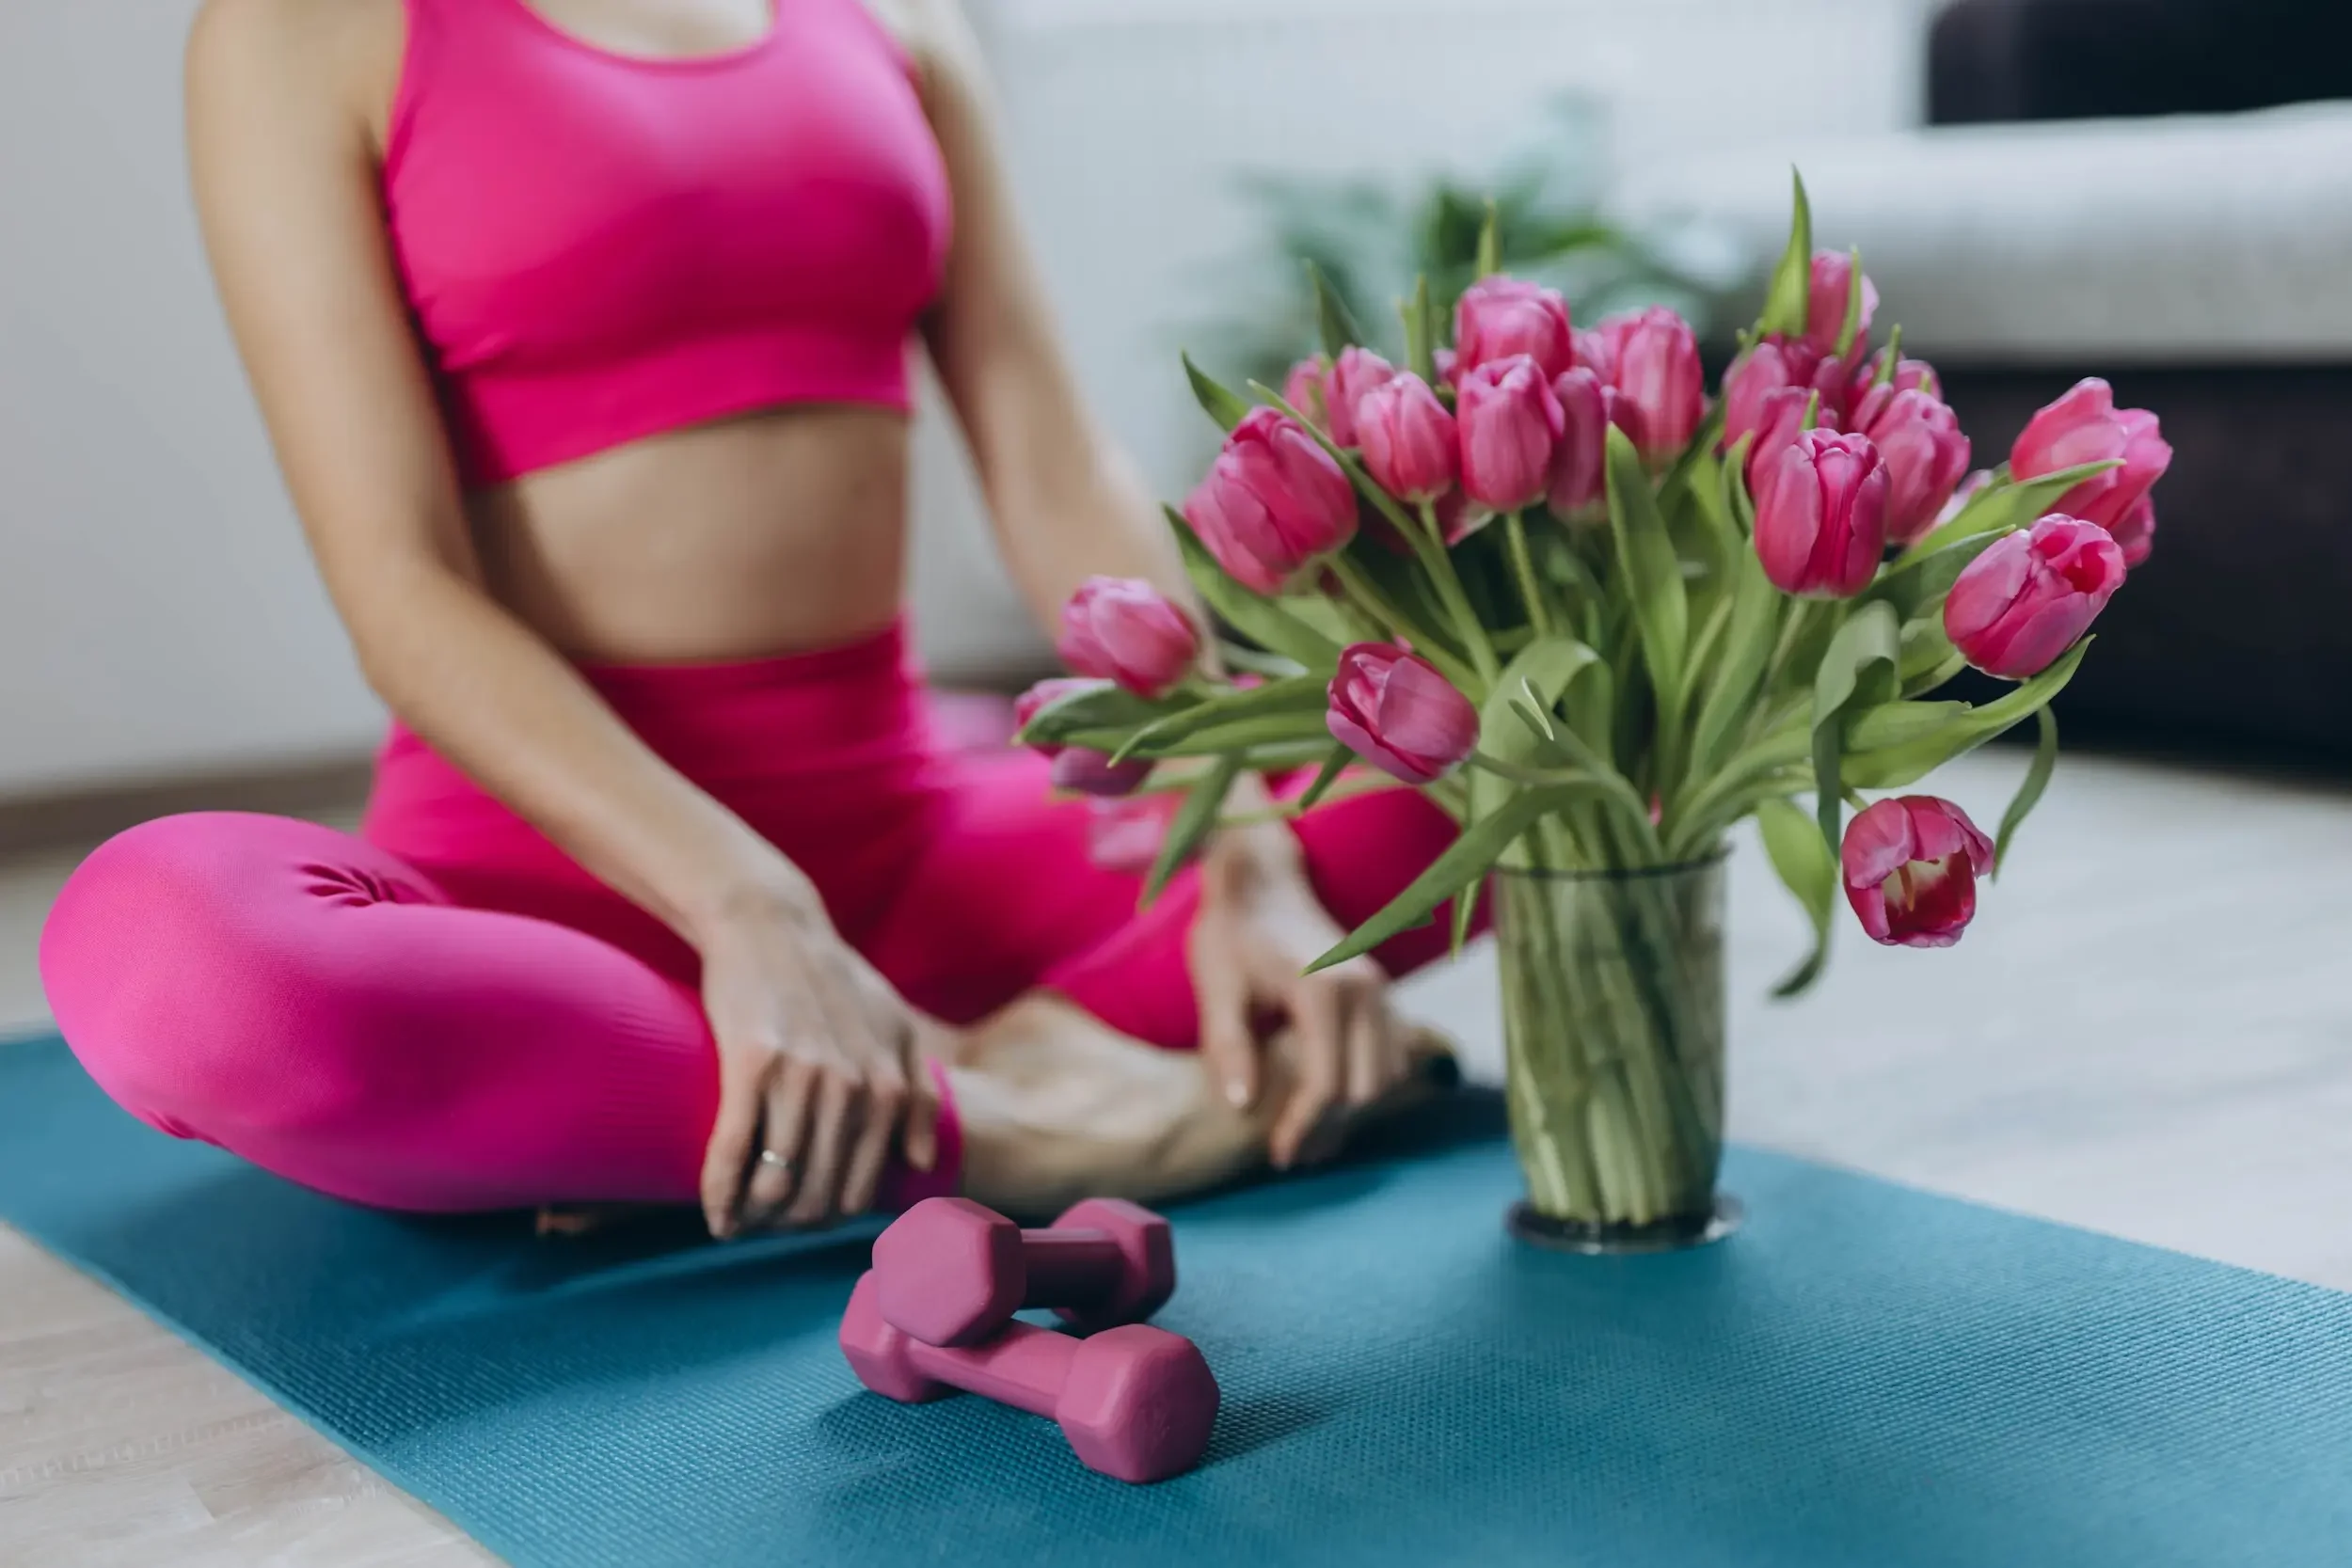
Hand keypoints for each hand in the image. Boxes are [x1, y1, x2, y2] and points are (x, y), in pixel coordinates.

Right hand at [695, 896, 938, 1236]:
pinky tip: (715, 1214)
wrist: (772, 927)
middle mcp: (853, 1090)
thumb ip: (916, 1095)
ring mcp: (803, 1079)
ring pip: (776, 1185)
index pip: (860, 1191)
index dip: (827, 1220)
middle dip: (788, 1226)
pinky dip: (720, 1194)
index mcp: (889, 1089)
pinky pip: (733, 1152)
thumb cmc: (834, 980)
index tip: (801, 1221)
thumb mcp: (895, 1028)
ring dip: (753, 1219)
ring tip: (738, 1223)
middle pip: (818, 1197)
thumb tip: (919, 1164)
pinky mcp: (751, 1067)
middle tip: (764, 1229)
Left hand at [1187, 824, 1412, 1168]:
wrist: (1261, 879)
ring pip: (1387, 1075)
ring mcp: (1381, 990)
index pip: (1327, 1084)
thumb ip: (1229, 1046)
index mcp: (1324, 991)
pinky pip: (1391, 1053)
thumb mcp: (1216, 986)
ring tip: (1310, 1132)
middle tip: (1292, 1151)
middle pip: (1366, 1088)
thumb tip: (1243, 1107)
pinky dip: (1367, 1083)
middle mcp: (1366, 992)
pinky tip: (1330, 1098)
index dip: (1303, 1127)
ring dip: (1354, 1111)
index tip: (1278, 1154)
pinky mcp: (1381, 991)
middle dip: (1331, 1127)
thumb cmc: (1233, 932)